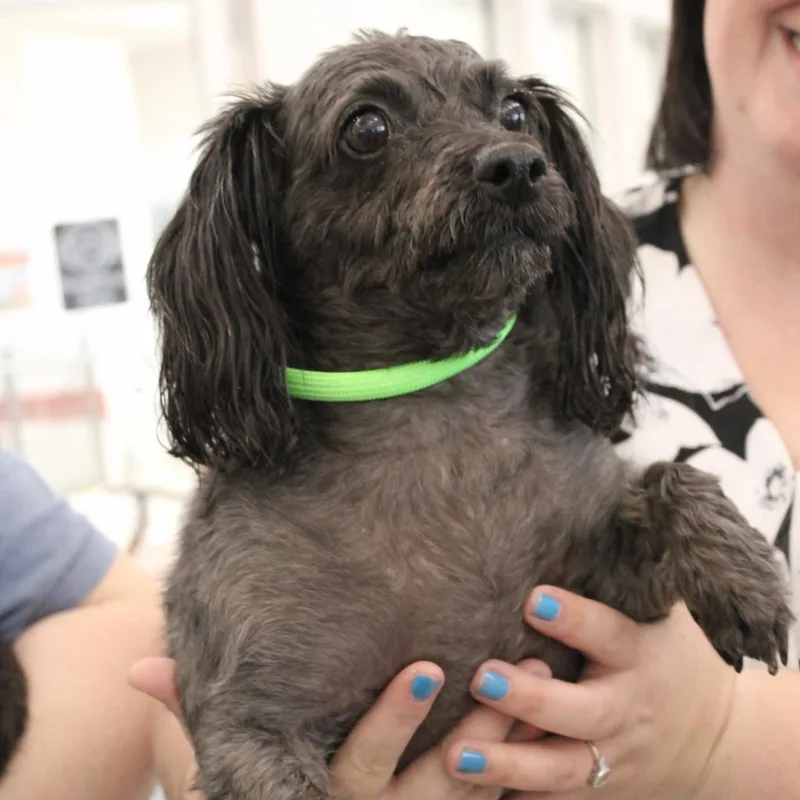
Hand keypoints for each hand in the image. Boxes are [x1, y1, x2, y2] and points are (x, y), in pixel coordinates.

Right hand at [128, 655, 548, 799]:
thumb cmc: (273, 783)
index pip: (362, 765)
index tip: (426, 667)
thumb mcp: (234, 759)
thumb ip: (191, 715)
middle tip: (515, 670)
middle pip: (442, 782)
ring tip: (544, 674)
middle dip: (481, 729)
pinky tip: (554, 699)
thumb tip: (138, 669)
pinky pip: (504, 793)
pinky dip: (530, 753)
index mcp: (331, 796)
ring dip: (517, 735)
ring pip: (483, 787)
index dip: (392, 720)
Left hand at [442, 587, 738, 798]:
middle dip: (530, 698)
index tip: (533, 599)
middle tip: (483, 676)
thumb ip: (624, 579)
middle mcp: (625, 711)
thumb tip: (592, 508)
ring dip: (507, 762)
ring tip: (457, 753)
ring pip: (559, 768)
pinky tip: (472, 791)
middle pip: (578, 711)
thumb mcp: (663, 616)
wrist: (717, 741)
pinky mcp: (597, 791)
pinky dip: (517, 796)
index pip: (607, 633)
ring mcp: (611, 759)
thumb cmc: (672, 657)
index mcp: (641, 656)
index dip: (573, 618)